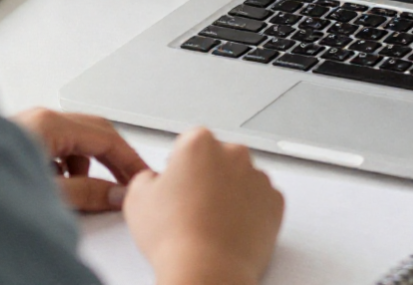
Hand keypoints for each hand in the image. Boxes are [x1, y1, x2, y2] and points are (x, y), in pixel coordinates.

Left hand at [10, 108, 148, 212]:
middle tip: (128, 184)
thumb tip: (116, 194)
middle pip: (93, 133)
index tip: (143, 177)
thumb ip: (86, 193)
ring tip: (85, 195)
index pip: (105, 138)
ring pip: (72, 141)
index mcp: (49, 125)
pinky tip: (58, 188)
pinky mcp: (17, 140)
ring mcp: (27, 127)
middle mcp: (39, 119)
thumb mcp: (48, 194)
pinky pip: (54, 147)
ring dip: (86, 166)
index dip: (129, 159)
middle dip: (113, 159)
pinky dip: (65, 166)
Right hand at [123, 128, 283, 284]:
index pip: (190, 143)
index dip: (180, 165)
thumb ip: (146, 178)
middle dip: (208, 176)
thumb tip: (154, 180)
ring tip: (211, 222)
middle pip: (219, 157)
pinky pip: (261, 200)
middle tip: (192, 205)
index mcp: (199, 143)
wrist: (207, 270)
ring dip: (230, 192)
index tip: (177, 182)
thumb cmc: (175, 237)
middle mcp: (233, 154)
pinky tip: (230, 228)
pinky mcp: (275, 202)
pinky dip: (250, 210)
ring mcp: (258, 177)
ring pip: (242, 178)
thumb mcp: (137, 199)